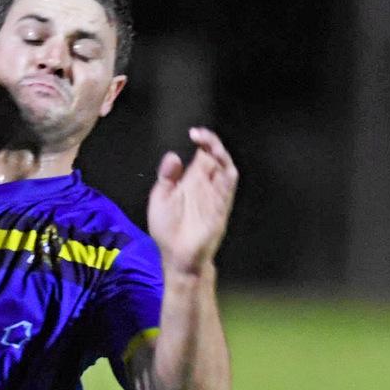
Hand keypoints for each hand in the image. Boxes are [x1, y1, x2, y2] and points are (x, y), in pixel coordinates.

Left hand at [147, 127, 238, 276]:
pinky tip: (221, 164)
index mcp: (192, 180)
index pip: (203, 153)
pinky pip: (229, 188)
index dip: (203, 140)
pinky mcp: (220, 208)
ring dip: (221, 154)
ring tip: (211, 145)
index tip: (193, 132)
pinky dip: (228, 175)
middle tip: (200, 134)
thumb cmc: (168, 230)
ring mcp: (215, 195)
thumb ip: (167, 177)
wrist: (177, 257)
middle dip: (212, 142)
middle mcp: (206, 184)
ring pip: (226, 168)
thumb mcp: (160, 199)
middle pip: (216, 156)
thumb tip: (174, 155)